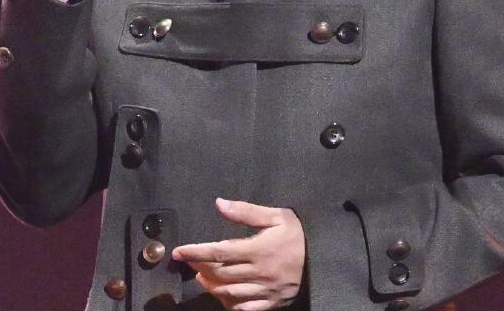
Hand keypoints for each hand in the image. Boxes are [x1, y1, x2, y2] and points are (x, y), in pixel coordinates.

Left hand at [171, 198, 304, 310]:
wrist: (326, 258)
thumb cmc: (299, 233)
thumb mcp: (276, 216)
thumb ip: (246, 212)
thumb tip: (219, 204)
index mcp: (257, 249)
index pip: (218, 251)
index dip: (195, 252)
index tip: (178, 252)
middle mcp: (258, 272)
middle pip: (220, 273)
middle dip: (200, 267)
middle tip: (189, 260)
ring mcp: (265, 290)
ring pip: (229, 293)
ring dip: (211, 286)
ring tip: (202, 277)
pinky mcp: (272, 303)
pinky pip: (246, 309)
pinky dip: (231, 304)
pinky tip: (224, 296)